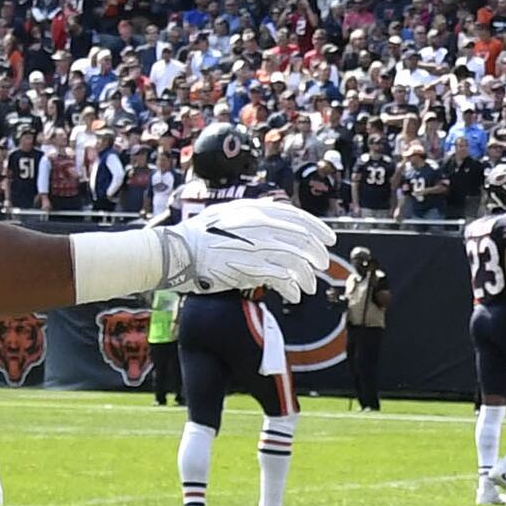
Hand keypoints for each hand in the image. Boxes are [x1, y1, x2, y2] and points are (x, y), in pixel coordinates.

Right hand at [165, 198, 336, 299]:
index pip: (297, 217)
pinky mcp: (250, 269)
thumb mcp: (226, 214)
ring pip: (296, 261)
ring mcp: (255, 247)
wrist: (177, 251)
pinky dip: (293, 288)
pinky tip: (294, 295)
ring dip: (307, 276)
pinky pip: (282, 279)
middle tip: (322, 264)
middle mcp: (259, 226)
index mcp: (255, 210)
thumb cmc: (197, 235)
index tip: (328, 239)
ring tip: (309, 286)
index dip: (317, 228)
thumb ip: (251, 215)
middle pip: (302, 239)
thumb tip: (272, 216)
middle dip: (317, 253)